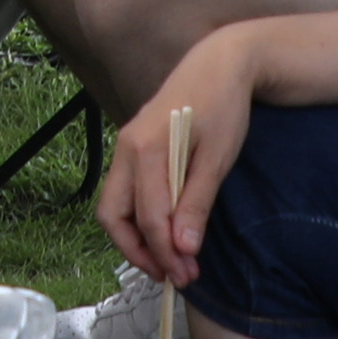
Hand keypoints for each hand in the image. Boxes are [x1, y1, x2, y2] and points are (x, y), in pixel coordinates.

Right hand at [97, 28, 267, 285]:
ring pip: (114, 206)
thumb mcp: (217, 158)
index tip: (187, 275)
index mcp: (147, 149)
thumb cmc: (224, 107)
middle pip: (113, 215)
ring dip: (136, 239)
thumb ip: (196, 203)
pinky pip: (124, 193)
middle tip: (171, 275)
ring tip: (166, 260)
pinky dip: (138, 219)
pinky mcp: (133, 148)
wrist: (220, 63)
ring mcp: (126, 147)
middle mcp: (126, 148)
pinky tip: (163, 231)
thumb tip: (183, 249)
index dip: (166, 251)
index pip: (149, 216)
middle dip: (138, 252)